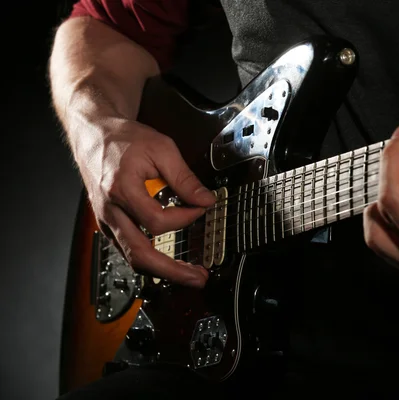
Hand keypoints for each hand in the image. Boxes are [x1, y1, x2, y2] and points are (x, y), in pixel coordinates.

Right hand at [76, 117, 214, 287]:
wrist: (93, 134)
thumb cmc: (123, 139)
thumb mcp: (161, 149)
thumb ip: (185, 178)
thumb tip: (205, 200)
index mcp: (121, 190)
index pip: (158, 221)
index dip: (185, 218)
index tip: (201, 208)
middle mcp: (110, 211)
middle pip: (140, 254)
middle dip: (172, 271)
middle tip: (198, 278)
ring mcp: (106, 221)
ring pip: (132, 258)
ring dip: (162, 271)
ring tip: (188, 275)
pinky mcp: (108, 224)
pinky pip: (128, 249)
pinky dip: (149, 259)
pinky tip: (168, 262)